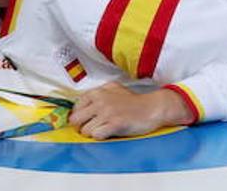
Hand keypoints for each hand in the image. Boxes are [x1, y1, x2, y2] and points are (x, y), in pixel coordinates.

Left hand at [68, 82, 192, 139]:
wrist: (152, 107)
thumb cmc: (133, 101)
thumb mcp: (112, 89)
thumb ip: (97, 94)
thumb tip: (80, 106)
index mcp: (98, 92)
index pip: (75, 107)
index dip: (79, 117)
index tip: (85, 120)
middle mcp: (100, 101)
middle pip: (75, 120)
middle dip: (81, 126)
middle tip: (91, 128)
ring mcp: (107, 112)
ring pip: (85, 130)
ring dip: (92, 133)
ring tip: (103, 130)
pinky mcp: (115, 123)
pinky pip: (96, 135)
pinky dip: (101, 137)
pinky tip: (109, 133)